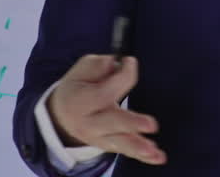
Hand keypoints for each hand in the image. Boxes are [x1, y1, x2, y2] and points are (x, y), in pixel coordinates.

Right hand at [47, 54, 165, 164]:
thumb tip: (117, 63)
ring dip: (138, 147)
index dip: (122, 76)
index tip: (130, 62)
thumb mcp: (81, 71)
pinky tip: (158, 157)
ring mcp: (99, 137)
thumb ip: (99, 66)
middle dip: (132, 124)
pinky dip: (143, 156)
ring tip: (154, 150)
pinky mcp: (110, 144)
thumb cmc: (77, 87)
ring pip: (120, 142)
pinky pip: (127, 150)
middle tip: (152, 125)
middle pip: (112, 123)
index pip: (104, 92)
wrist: (62, 115)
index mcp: (80, 102)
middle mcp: (89, 123)